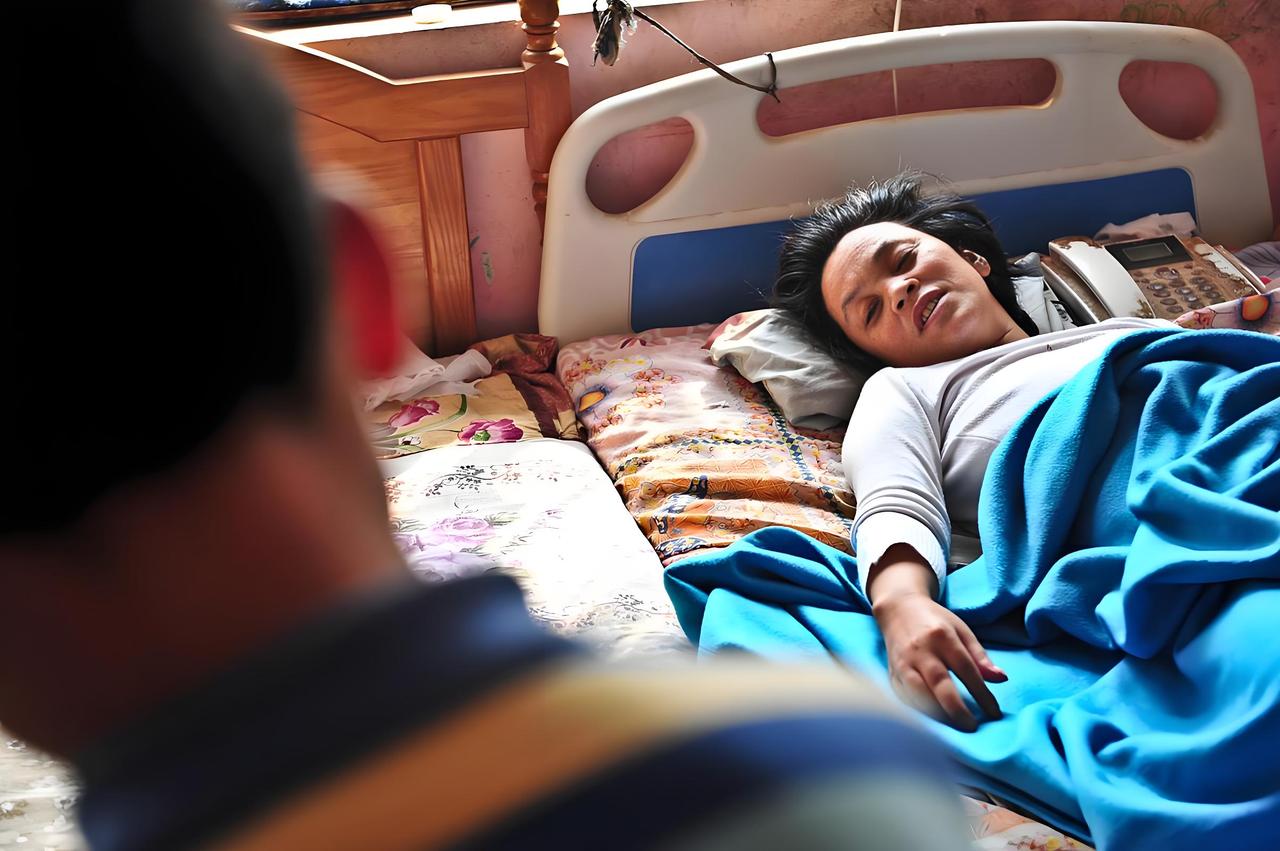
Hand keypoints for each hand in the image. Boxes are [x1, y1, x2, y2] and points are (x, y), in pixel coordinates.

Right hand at [873, 592, 1005, 730]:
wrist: (898, 610)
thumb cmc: (935, 622)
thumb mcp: (962, 631)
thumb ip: (980, 656)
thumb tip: (1001, 679)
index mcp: (942, 636)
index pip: (965, 668)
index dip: (981, 693)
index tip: (994, 713)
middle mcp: (920, 650)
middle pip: (938, 683)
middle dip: (956, 709)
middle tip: (972, 727)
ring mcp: (902, 662)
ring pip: (918, 693)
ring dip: (936, 713)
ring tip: (953, 727)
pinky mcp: (892, 674)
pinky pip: (905, 697)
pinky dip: (919, 711)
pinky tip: (934, 720)